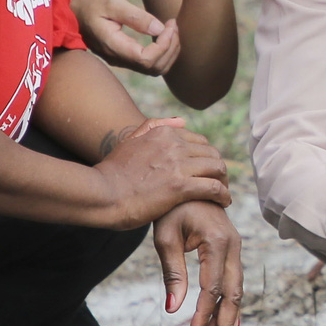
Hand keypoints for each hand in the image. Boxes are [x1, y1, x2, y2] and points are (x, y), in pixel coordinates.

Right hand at [73, 0, 181, 75]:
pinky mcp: (124, 58)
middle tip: (173, 25)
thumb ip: (135, 16)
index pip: (147, 59)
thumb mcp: (111, 2)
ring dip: (169, 52)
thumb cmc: (89, 4)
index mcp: (114, 46)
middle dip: (171, 47)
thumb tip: (159, 29)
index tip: (169, 23)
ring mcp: (121, 61)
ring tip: (171, 29)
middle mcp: (118, 59)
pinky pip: (149, 64)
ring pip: (155, 69)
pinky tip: (163, 35)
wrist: (71, 12)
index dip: (165, 44)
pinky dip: (163, 52)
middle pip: (155, 68)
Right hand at [91, 117, 229, 228]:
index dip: (207, 158)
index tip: (208, 172)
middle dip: (220, 169)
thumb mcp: (130, 141)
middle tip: (220, 184)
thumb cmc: (113, 173)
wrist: (101, 194)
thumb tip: (181, 121)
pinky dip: (223, 195)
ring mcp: (178, 164)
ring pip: (217, 168)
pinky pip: (214, 188)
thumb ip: (153, 127)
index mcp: (163, 133)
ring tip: (224, 195)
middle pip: (212, 153)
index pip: (200, 142)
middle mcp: (174, 144)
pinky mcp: (180, 186)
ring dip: (224, 182)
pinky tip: (224, 203)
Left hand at [154, 201, 243, 325]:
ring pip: (236, 290)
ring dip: (228, 318)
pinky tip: (229, 324)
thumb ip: (172, 273)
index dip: (204, 313)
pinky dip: (230, 304)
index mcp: (217, 241)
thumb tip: (172, 308)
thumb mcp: (165, 238)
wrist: (187, 183)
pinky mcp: (231, 251)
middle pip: (232, 293)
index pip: (213, 286)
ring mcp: (235, 248)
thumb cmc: (171, 208)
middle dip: (225, 324)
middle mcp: (233, 246)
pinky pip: (234, 282)